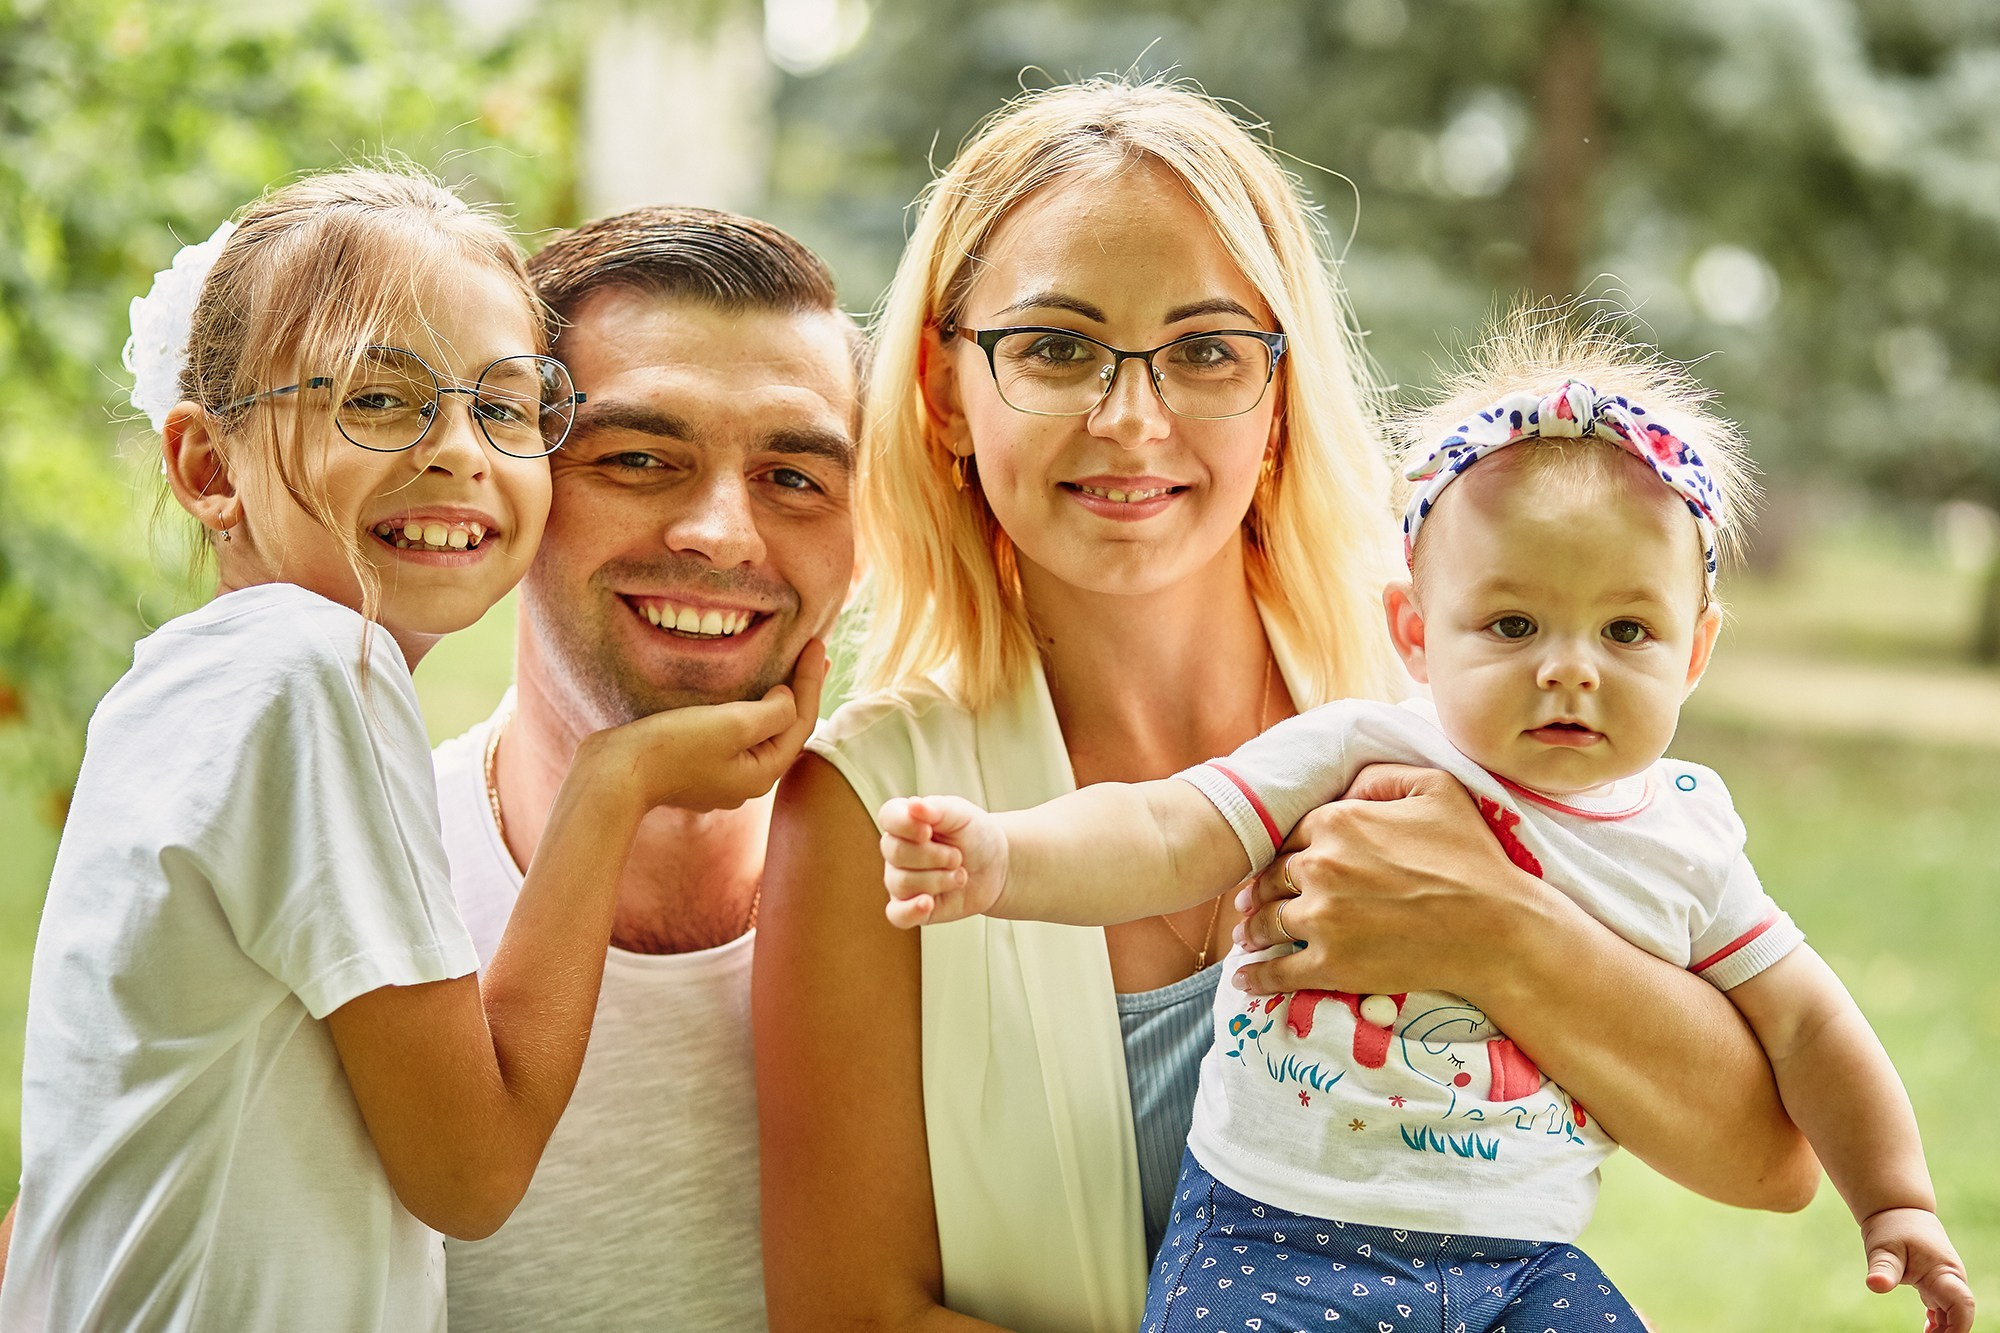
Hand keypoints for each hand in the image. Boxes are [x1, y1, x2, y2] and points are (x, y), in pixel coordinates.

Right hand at [593, 639, 827, 813]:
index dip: (811, 681)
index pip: (800, 721)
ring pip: (759, 733)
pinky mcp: (696, 767)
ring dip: (776, 700)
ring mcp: (720, 777)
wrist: (614, 773)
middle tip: (814, 655)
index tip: (817, 645)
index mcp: (761, 774)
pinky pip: (735, 736)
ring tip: (788, 672)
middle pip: (784, 730)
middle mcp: (745, 782)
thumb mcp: (734, 724)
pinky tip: (747, 697)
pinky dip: (750, 710)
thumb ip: (773, 712)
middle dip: (800, 691)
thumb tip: (787, 699)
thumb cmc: (673, 746)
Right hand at [877, 795, 1008, 927]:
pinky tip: (928, 903)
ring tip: (959, 875)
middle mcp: (897, 850)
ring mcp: (901, 880)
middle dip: (933, 856)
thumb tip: (913, 805)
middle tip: (958, 857)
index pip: (888, 817)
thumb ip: (938, 809)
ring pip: (901, 882)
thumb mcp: (962, 815)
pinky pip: (896, 914)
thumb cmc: (974, 835)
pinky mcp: (910, 907)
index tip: (928, 832)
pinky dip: (910, 910)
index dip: (905, 825)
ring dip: (938, 879)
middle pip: (895, 852)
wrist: (995, 866)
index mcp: (905, 821)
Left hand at [1228, 763, 1524, 997]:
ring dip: (1252, 931)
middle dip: (1258, 891)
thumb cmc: (1472, 857)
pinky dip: (1257, 976)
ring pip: (1267, 922)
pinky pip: (1278, 971)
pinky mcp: (1330, 964)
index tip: (1278, 865)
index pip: (1291, 835)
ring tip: (1246, 938)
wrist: (1497, 929)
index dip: (1285, 852)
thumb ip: (1380, 778)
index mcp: (1336, 822)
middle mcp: (1318, 867)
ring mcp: (1321, 919)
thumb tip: (1345, 788)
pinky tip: (1246, 980)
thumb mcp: (1435, 789)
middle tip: (1250, 903)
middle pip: (1271, 878)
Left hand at [1862, 1206, 1974, 1332]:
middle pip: (1960, 1315)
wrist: (1899, 1210)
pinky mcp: (1936, 1285)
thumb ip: (1883, 1268)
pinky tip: (1928, 1332)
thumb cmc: (1892, 1227)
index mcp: (1944, 1272)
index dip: (1958, 1328)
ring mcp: (1946, 1283)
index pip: (1961, 1305)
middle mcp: (1951, 1280)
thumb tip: (1874, 1285)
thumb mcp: (1884, 1247)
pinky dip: (1939, 1323)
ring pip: (1953, 1314)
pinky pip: (1944, 1310)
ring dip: (1944, 1331)